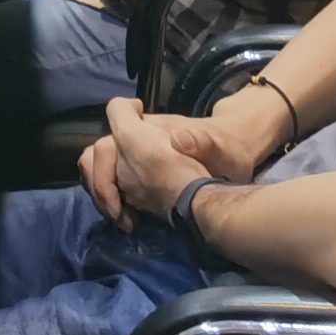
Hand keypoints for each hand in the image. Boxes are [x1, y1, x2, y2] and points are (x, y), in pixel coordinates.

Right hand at [96, 97, 217, 228]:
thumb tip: (178, 140)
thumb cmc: (228, 149)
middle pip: (100, 151)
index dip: (115, 131)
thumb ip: (201, 142)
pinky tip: (131, 222)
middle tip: (118, 211)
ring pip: (101, 171)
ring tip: (124, 220)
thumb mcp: (219, 146)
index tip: (127, 161)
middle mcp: (138, 141)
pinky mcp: (142, 181)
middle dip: (101, 182)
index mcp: (152, 128)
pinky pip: (113, 188)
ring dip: (104, 196)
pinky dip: (114, 205)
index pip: (118, 112)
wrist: (235, 161)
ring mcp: (138, 161)